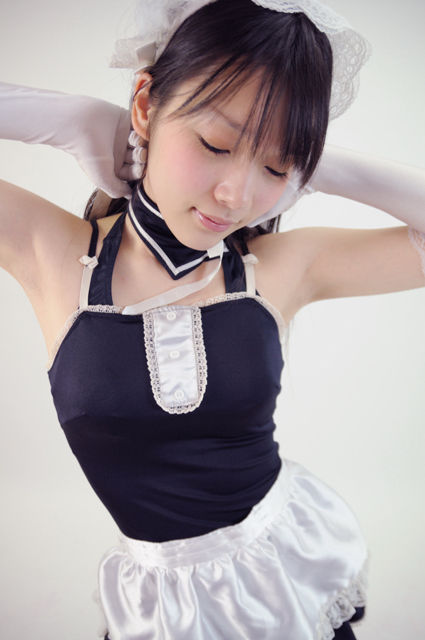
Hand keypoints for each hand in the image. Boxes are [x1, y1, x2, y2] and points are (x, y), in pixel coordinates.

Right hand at [0, 82, 143, 198]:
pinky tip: (136, 135)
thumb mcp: (103, 179)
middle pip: (138, 158)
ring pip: (140, 144)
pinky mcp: (125, 121)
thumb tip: (129, 195)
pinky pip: (139, 128)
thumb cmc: (88, 154)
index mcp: (114, 166)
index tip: (139, 170)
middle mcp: (119, 152)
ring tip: (136, 144)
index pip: (134, 172)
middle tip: (140, 155)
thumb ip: (117, 190)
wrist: (79, 125)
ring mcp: (122, 136)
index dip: (139, 172)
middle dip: (141, 158)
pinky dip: (141, 132)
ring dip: (142, 145)